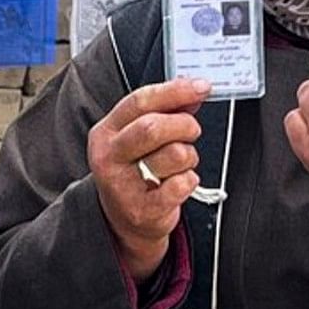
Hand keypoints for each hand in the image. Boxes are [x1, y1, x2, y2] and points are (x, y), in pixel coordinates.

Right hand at [88, 77, 211, 281]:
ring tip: (180, 163)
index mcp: (106, 132)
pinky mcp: (142, 209)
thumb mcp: (138, 137)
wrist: (124, 220)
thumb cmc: (136, 170)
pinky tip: (178, 183)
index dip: (175, 91)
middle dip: (184, 125)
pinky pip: (181, 184)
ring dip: (188, 156)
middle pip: (153, 127)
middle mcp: (109, 157)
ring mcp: (122, 185)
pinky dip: (189, 180)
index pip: (140, 102)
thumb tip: (192, 92)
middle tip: (191, 131)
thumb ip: (162, 112)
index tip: (202, 87)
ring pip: (174, 155)